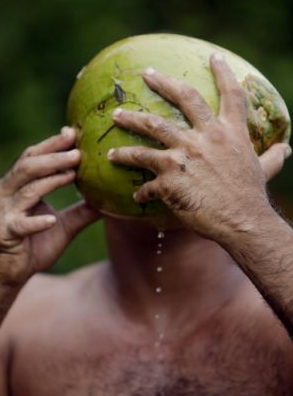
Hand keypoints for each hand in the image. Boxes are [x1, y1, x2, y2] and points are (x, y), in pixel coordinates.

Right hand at [0, 127, 100, 285]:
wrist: (12, 274)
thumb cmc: (35, 245)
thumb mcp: (65, 225)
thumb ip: (83, 211)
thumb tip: (109, 200)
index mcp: (22, 188)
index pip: (34, 159)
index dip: (52, 145)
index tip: (73, 133)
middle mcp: (10, 195)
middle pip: (28, 167)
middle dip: (52, 156)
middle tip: (77, 151)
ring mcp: (6, 213)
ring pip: (26, 190)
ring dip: (50, 180)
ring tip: (72, 173)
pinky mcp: (7, 234)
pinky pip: (20, 225)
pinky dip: (36, 222)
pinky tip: (51, 220)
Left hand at [108, 54, 290, 239]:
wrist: (241, 222)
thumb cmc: (251, 196)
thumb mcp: (263, 170)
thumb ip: (271, 156)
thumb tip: (287, 148)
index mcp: (229, 132)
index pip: (230, 93)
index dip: (223, 72)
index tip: (214, 56)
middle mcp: (205, 137)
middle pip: (181, 98)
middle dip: (162, 82)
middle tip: (145, 74)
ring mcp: (183, 155)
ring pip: (150, 129)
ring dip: (130, 122)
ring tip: (115, 117)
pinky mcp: (168, 178)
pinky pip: (147, 182)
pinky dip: (141, 190)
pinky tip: (136, 196)